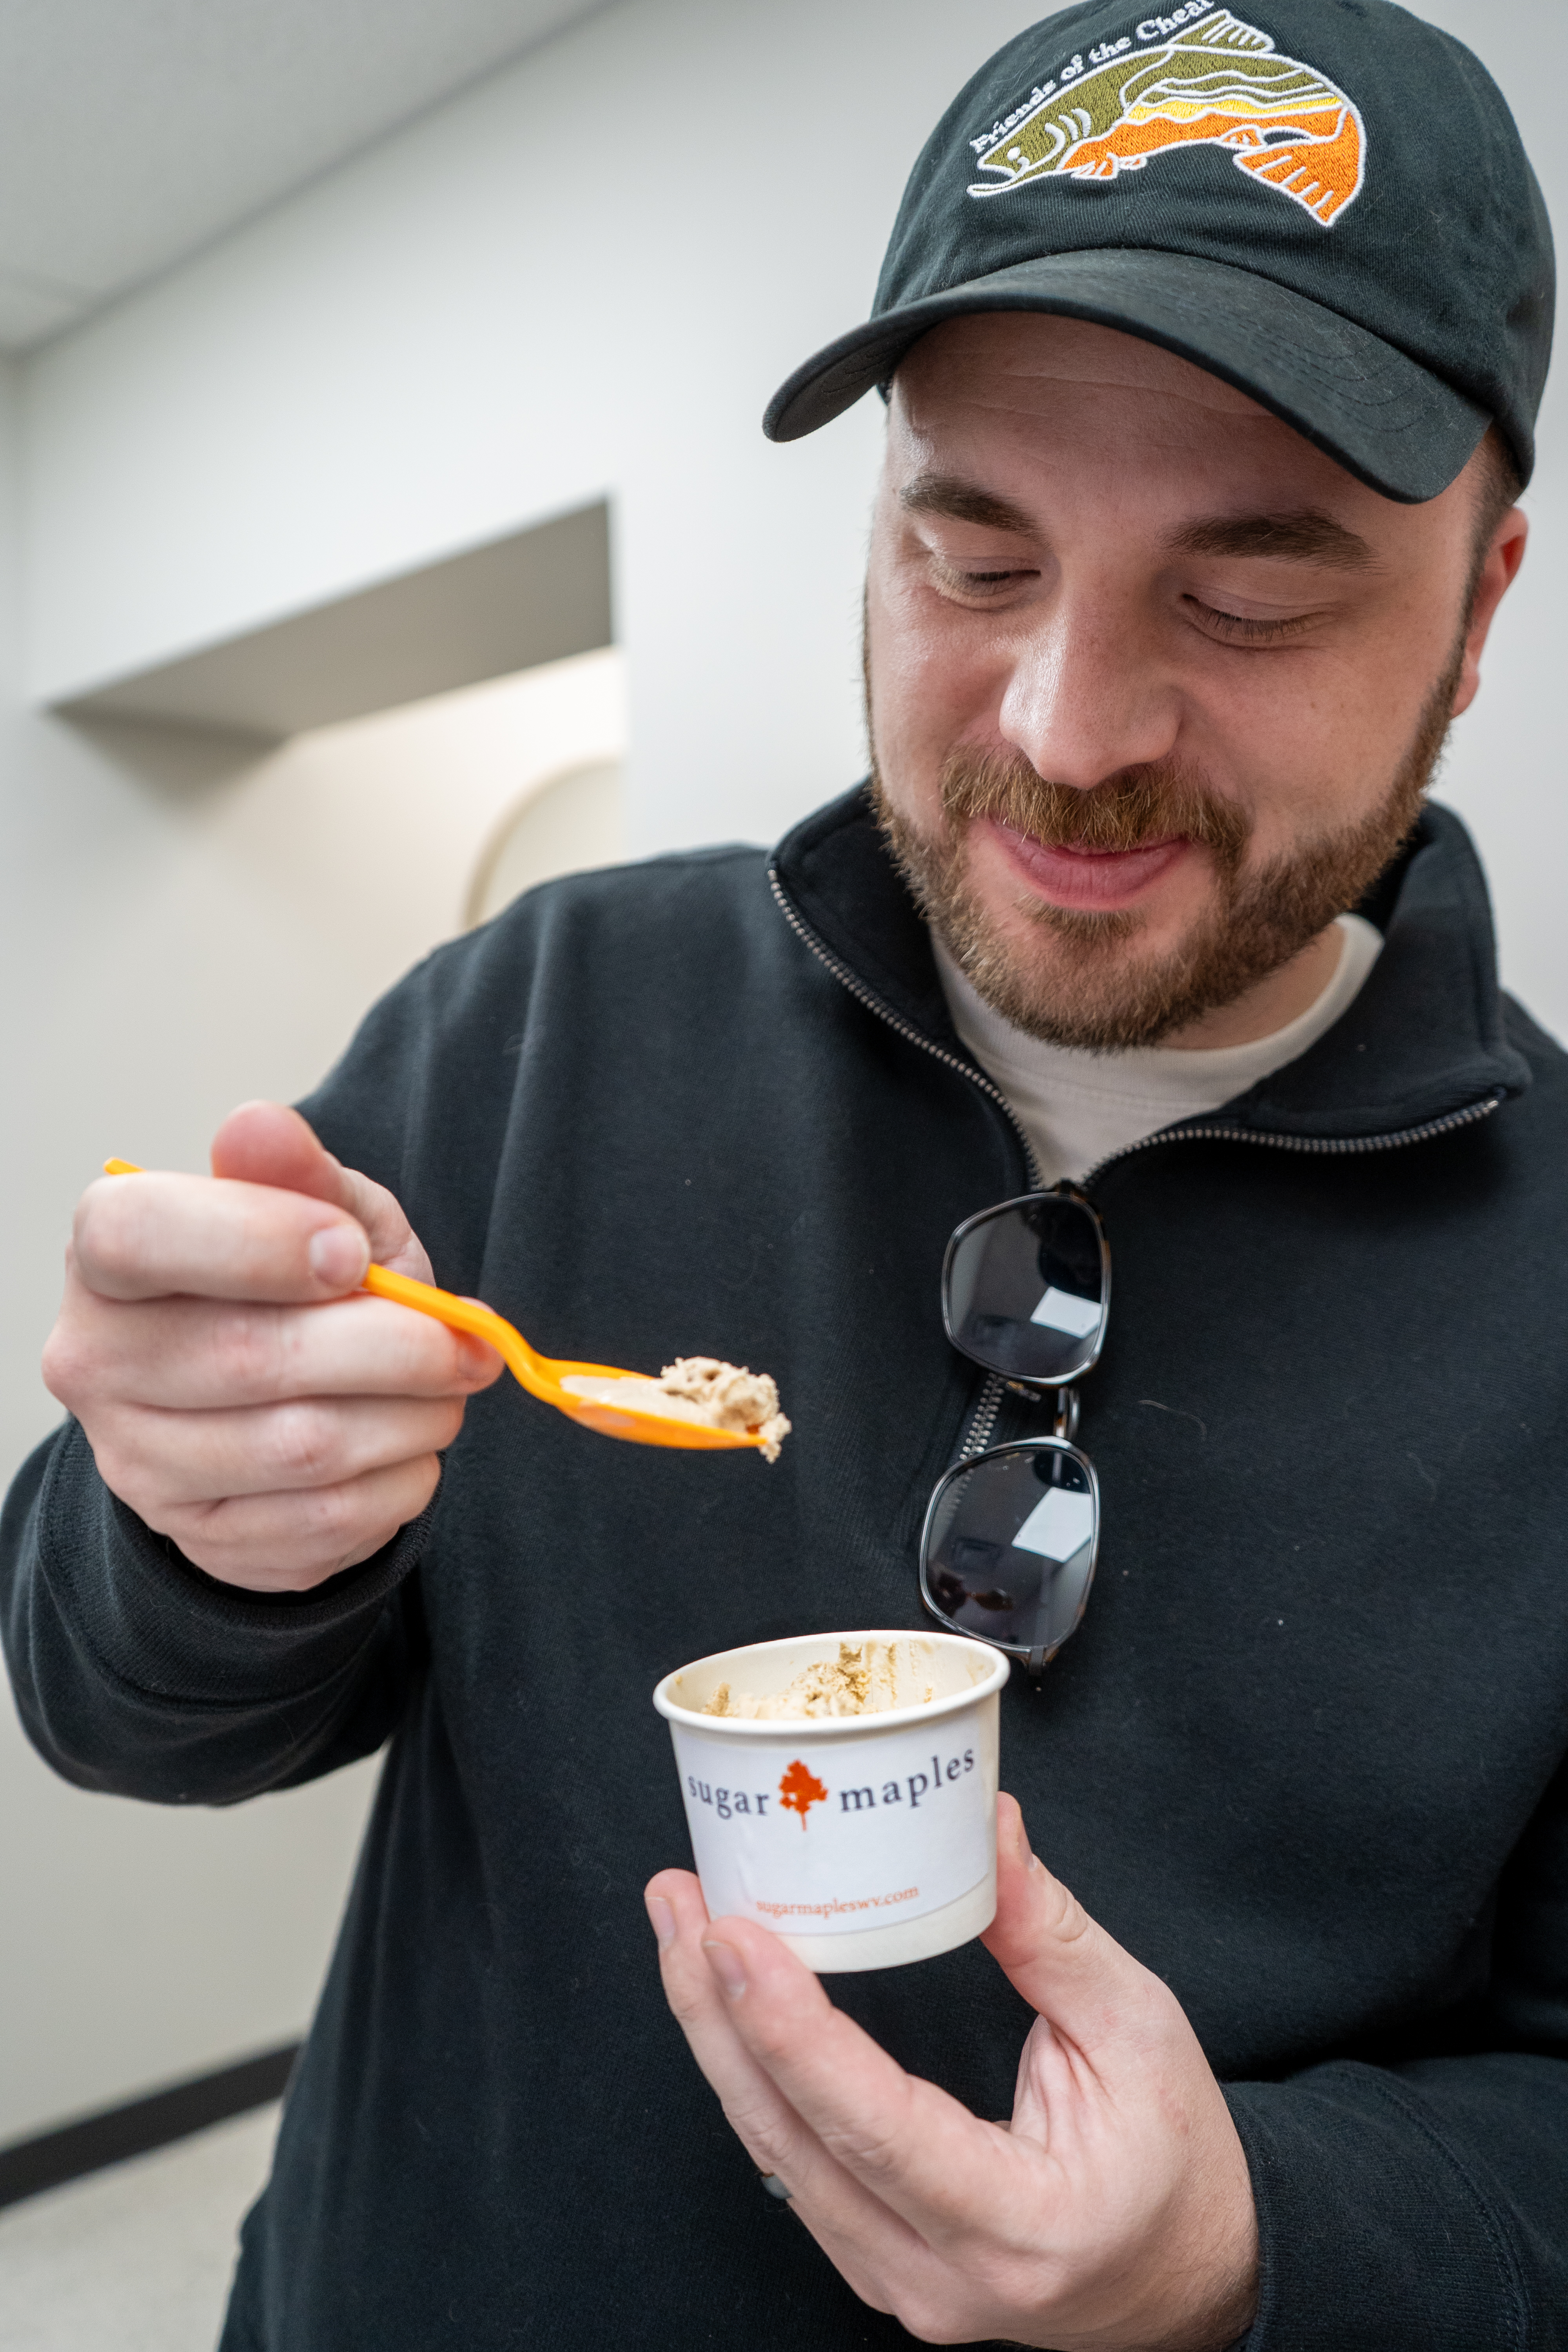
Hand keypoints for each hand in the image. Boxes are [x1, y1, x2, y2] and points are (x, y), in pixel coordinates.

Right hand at [43, 1101, 500, 1592]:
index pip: (139, 1236)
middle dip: (392, 1346)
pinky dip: (403, 1478)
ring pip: (303, 1447)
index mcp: (106, 1257)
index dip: (257, 1240)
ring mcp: (140, 1464)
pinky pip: (330, 1518)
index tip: (351, 1253)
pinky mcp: (204, 1537)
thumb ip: (296, 1171)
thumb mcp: (313, 1208)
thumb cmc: (295, 1284)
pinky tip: (409, 1444)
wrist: (278, 1404)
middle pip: (247, 1356)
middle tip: (460, 1339)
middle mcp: (97, 1362)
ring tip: (445, 1387)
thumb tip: (261, 1125)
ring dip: (412, 1415)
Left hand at [646, 1794, 1257, 2349]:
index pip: (876, 2128)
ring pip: (777, 2156)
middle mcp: (943, 2279)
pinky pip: (794, 2169)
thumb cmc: (1179, 2158)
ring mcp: (901, 2285)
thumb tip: (988, 1827)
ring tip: (684, 1927)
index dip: (791, 2031)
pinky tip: (724, 2004)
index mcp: (1022, 2226)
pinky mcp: (880, 2263)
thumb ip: (1051, 1932)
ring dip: (719, 2037)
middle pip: (794, 2141)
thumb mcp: (1137, 2025)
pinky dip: (752, 2077)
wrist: (1195, 2271)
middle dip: (718, 2011)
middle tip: (682, 1901)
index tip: (731, 1939)